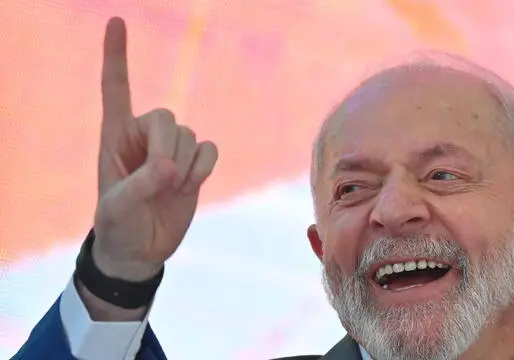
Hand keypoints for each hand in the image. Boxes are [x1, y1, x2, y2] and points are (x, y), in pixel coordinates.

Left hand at [92, 18, 217, 280]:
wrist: (141, 250)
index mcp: (115, 137)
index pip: (116, 89)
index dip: (116, 56)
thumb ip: (139, 186)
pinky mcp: (194, 165)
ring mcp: (172, 150)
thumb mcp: (116, 209)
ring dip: (185, 167)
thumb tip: (168, 167)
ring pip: (191, 136)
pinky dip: (204, 168)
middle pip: (167, 117)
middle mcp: (145, 137)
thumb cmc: (117, 226)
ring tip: (169, 191)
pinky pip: (210, 149)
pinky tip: (189, 186)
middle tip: (159, 179)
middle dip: (167, 149)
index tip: (116, 21)